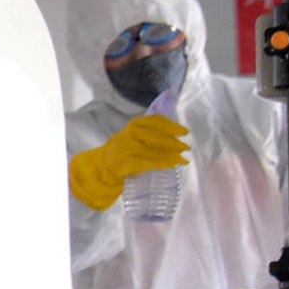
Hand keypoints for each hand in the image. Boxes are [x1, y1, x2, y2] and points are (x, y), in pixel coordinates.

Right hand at [68, 114, 189, 210]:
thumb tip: (176, 133)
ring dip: (170, 155)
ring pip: (152, 150)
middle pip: (154, 136)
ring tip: (183, 159)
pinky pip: (146, 163)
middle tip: (186, 148)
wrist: (102, 167)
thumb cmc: (123, 151)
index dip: (171, 126)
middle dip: (173, 142)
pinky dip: (161, 164)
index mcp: (133, 125)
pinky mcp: (124, 163)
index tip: (184, 132)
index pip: (154, 121)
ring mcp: (125, 149)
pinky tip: (172, 165)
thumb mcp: (134, 136)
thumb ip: (151, 132)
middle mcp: (128, 134)